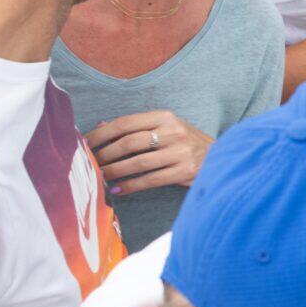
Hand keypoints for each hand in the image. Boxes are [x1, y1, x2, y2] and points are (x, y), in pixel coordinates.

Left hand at [85, 111, 213, 195]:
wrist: (220, 156)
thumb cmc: (186, 141)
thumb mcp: (165, 127)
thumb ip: (136, 126)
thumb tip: (101, 126)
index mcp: (165, 117)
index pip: (125, 123)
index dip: (101, 134)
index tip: (85, 143)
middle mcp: (173, 132)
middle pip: (129, 143)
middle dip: (105, 154)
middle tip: (91, 163)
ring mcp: (180, 152)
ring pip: (138, 163)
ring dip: (115, 172)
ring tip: (101, 177)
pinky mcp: (184, 171)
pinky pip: (150, 180)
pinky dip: (131, 186)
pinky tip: (118, 189)